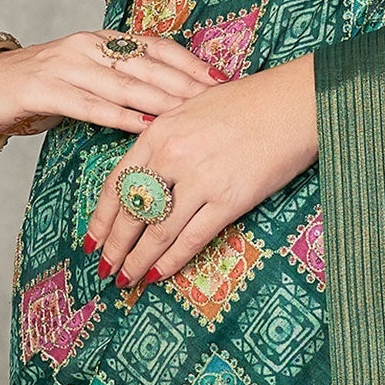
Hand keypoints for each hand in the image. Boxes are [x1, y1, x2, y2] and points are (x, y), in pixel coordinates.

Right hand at [0, 30, 219, 141]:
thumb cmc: (46, 88)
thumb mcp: (90, 78)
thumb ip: (126, 84)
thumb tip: (172, 101)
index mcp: (102, 40)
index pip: (154, 46)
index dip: (188, 63)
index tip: (220, 81)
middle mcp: (88, 46)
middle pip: (146, 66)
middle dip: (184, 85)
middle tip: (217, 105)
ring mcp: (66, 66)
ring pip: (124, 84)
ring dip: (161, 102)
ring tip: (192, 117)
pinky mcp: (47, 90)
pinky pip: (92, 105)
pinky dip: (122, 117)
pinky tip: (147, 129)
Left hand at [84, 58, 318, 287]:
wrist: (291, 105)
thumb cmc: (247, 104)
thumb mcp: (192, 110)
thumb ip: (168, 141)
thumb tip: (152, 178)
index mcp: (159, 132)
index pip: (117, 183)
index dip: (101, 218)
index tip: (92, 240)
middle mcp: (172, 157)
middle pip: (131, 212)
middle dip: (115, 247)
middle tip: (105, 271)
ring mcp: (200, 181)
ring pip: (157, 232)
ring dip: (139, 261)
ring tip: (127, 280)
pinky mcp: (228, 201)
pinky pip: (191, 239)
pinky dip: (172, 261)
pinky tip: (158, 274)